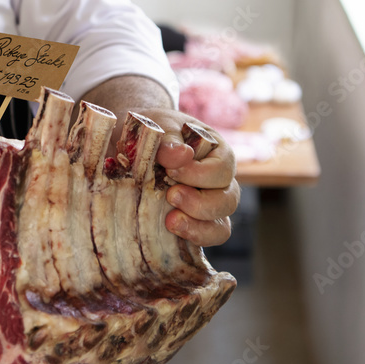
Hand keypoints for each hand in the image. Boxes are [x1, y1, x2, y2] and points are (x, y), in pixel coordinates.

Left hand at [135, 108, 239, 246]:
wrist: (136, 143)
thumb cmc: (155, 130)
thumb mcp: (160, 125)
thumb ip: (169, 138)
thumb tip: (182, 155)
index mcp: (217, 153)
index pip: (222, 169)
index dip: (199, 173)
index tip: (170, 170)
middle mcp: (220, 182)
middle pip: (228, 200)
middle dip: (200, 203)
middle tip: (171, 195)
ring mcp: (209, 206)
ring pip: (221, 226)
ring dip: (198, 227)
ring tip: (171, 220)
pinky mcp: (194, 223)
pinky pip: (205, 238)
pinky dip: (192, 238)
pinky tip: (171, 231)